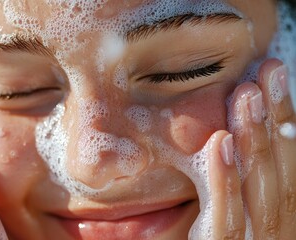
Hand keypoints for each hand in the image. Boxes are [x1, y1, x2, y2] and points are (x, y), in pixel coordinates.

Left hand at [192, 59, 295, 238]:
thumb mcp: (242, 215)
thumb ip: (244, 184)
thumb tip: (236, 137)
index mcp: (284, 215)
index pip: (288, 162)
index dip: (285, 118)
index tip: (274, 76)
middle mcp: (280, 227)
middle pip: (280, 169)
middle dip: (276, 119)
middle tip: (268, 73)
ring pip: (260, 187)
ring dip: (254, 139)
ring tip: (246, 97)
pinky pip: (226, 216)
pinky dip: (226, 179)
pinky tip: (220, 143)